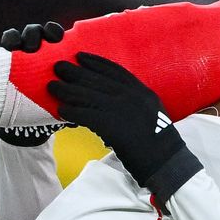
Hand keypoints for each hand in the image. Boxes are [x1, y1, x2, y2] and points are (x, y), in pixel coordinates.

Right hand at [0, 21, 67, 145]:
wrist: (24, 123)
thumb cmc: (46, 107)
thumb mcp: (60, 100)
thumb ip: (70, 96)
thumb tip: (83, 106)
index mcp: (49, 51)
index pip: (52, 32)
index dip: (54, 31)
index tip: (57, 39)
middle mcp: (30, 48)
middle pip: (32, 31)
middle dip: (33, 35)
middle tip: (34, 48)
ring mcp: (12, 53)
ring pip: (12, 36)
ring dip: (14, 39)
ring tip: (15, 49)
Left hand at [48, 53, 201, 206]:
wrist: (167, 163)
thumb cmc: (160, 145)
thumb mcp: (154, 115)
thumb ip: (137, 104)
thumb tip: (115, 103)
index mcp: (143, 92)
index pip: (115, 71)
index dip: (95, 62)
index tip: (80, 56)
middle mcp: (133, 96)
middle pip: (97, 80)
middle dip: (76, 72)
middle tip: (58, 66)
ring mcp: (123, 110)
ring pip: (88, 95)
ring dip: (67, 90)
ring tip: (52, 86)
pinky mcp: (113, 126)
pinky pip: (86, 115)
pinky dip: (72, 111)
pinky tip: (61, 110)